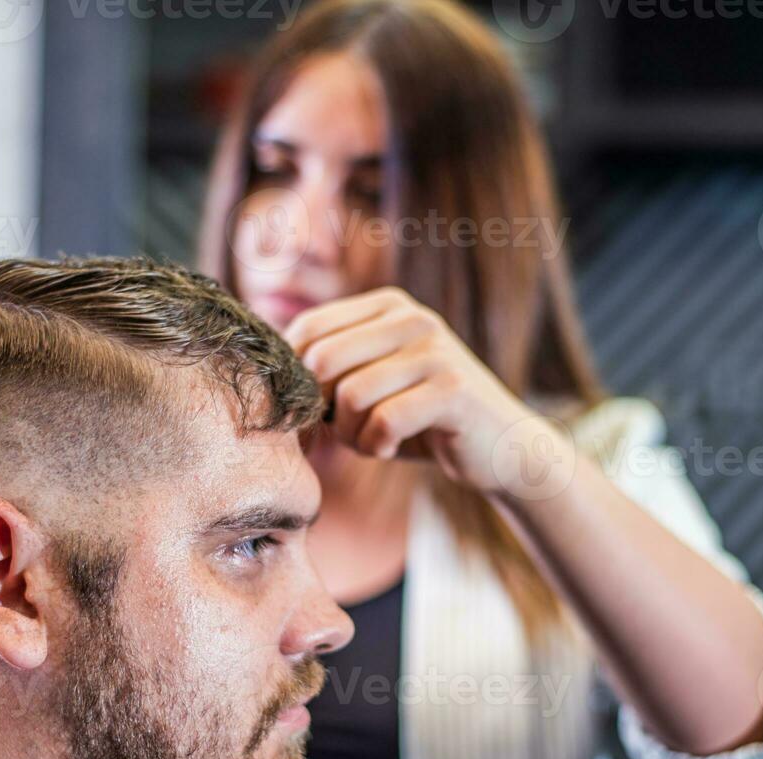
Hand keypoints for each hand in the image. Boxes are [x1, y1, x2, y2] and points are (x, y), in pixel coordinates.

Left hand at [284, 286, 556, 494]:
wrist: (500, 448)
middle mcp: (411, 317)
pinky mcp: (453, 389)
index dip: (296, 380)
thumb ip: (330, 371)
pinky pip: (384, 420)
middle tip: (343, 434)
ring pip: (350, 395)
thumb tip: (262, 377)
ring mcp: (435, 349)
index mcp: (386, 307)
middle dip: (321, 410)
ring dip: (350, 434)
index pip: (306, 329)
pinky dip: (377, 445)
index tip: (314, 414)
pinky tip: (392, 448)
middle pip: (321, 361)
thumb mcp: (372, 384)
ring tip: (371, 441)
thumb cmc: (423, 420)